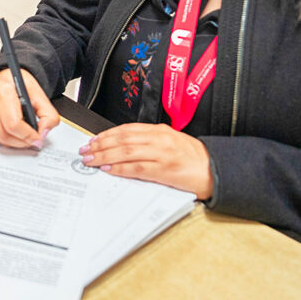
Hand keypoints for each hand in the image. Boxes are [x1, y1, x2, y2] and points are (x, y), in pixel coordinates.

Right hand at [0, 68, 59, 147]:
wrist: (5, 77)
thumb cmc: (20, 84)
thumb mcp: (40, 95)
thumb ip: (48, 115)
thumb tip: (43, 134)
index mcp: (4, 92)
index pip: (13, 124)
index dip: (27, 135)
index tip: (38, 138)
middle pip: (5, 134)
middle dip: (22, 141)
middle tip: (34, 140)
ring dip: (16, 142)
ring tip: (26, 137)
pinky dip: (8, 139)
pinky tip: (16, 133)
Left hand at [79, 123, 213, 198]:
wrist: (215, 170)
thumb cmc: (193, 158)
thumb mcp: (171, 142)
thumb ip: (149, 142)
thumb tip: (124, 148)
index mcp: (159, 130)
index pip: (126, 129)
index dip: (107, 134)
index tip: (93, 140)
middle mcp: (159, 139)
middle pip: (122, 139)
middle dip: (100, 145)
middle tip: (85, 151)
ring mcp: (162, 154)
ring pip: (126, 152)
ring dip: (105, 156)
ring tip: (91, 160)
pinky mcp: (165, 170)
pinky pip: (137, 168)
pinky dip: (120, 168)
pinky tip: (108, 170)